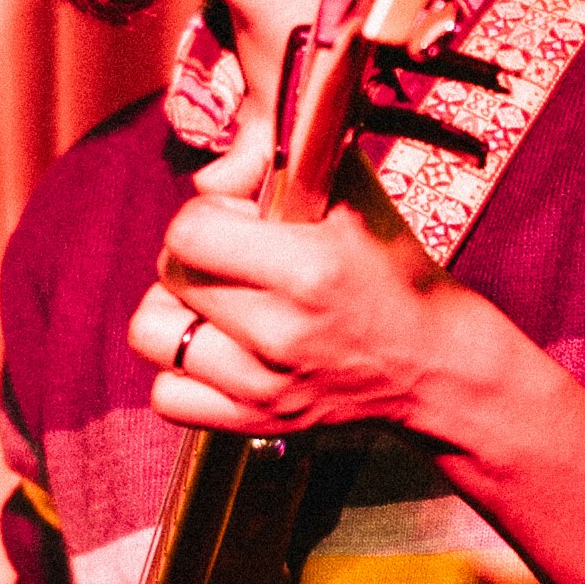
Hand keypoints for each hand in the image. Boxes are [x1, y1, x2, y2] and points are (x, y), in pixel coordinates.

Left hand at [130, 187, 456, 435]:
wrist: (433, 365)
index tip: (239, 221)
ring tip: (215, 306)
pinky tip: (217, 352)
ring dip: (176, 312)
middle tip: (235, 261)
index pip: (189, 230)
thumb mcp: (352, 194)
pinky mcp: (256, 424)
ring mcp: (265, 387)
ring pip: (151, 334)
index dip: (207, 214)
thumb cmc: (392, 271)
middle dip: (195, 256)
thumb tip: (212, 173)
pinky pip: (167, 397)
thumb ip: (277, 159)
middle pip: (170, 274)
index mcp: (309, 270)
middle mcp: (282, 332)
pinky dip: (180, 373)